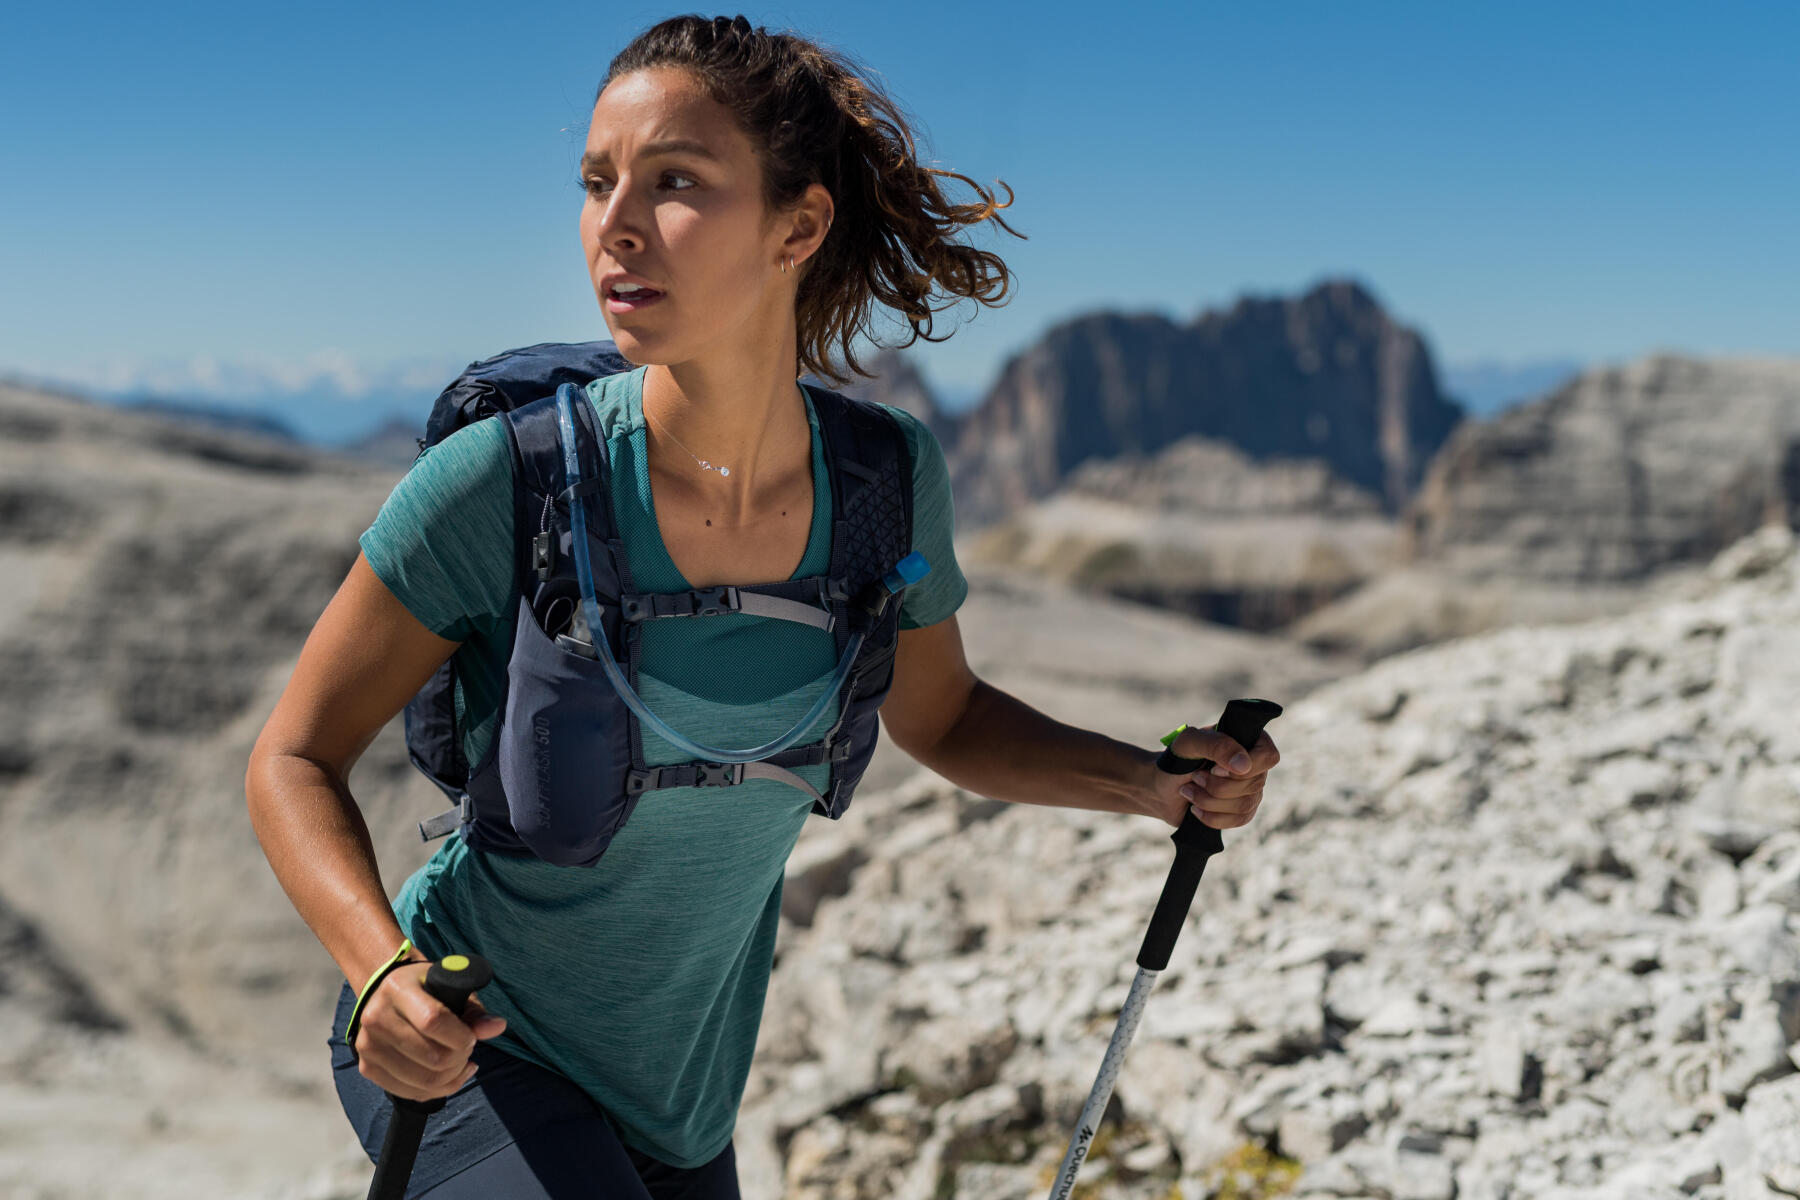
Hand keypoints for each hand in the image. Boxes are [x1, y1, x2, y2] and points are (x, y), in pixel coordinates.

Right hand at [353, 959, 508, 1101]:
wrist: (387, 994)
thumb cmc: (426, 989)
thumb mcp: (451, 988)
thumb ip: (474, 1011)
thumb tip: (498, 1027)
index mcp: (397, 989)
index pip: (434, 1021)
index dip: (461, 1036)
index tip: (472, 1037)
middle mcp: (375, 1018)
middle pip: (431, 1057)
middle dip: (460, 1058)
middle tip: (467, 1049)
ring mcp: (368, 1046)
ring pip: (423, 1080)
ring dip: (452, 1077)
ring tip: (460, 1062)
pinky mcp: (367, 1067)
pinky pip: (410, 1092)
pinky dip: (437, 1090)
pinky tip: (449, 1076)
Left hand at [1146, 724, 1280, 830]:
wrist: (1161, 788)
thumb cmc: (1176, 759)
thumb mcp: (1189, 743)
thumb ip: (1216, 745)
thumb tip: (1244, 765)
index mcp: (1247, 740)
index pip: (1268, 756)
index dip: (1245, 767)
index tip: (1215, 768)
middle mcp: (1254, 765)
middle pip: (1255, 784)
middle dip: (1217, 786)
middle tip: (1195, 777)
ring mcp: (1251, 789)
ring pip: (1246, 805)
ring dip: (1210, 801)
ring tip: (1190, 791)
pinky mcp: (1242, 810)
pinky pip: (1240, 820)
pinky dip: (1213, 817)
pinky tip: (1196, 809)